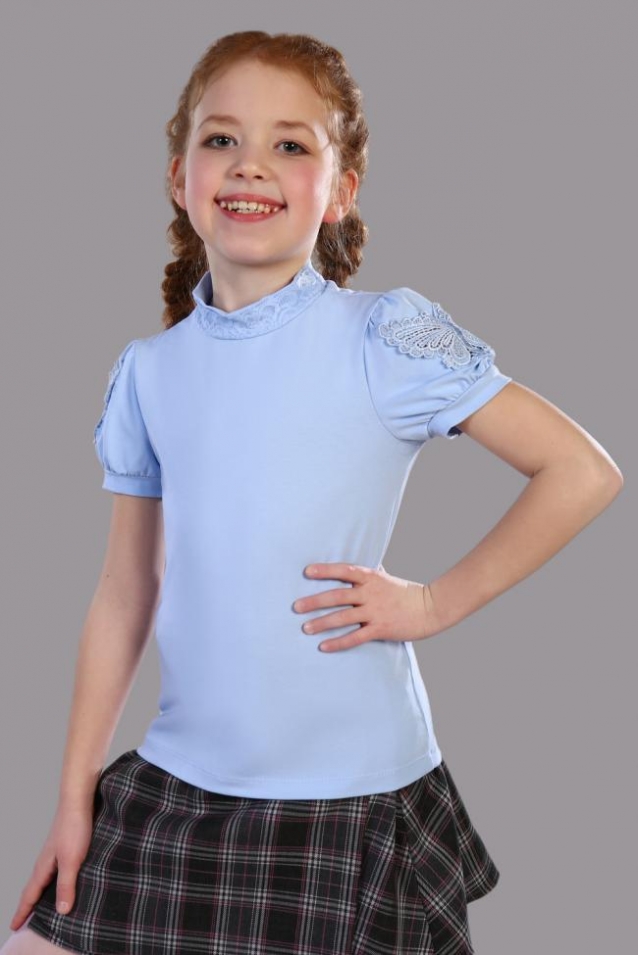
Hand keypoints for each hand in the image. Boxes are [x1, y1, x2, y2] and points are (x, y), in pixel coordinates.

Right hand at [9, 800, 95, 930]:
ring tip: (43, 908)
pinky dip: (53, 883)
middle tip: (24, 922)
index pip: (29, 896)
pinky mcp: (65, 848)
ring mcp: (54, 855)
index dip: (22, 912)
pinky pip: (54, 872)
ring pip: (44, 881)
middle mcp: (45, 863)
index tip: (13, 927)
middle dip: (28, 906)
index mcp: (43, 868)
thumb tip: (61, 911)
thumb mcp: (72, 860)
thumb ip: (66, 885)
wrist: (78, 802)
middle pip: (33, 889)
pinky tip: (63, 884)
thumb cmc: (74, 828)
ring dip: (40, 895)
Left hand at [293, 562, 440, 651]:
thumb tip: (349, 571)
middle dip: (315, 601)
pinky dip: (338, 642)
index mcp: (371, 578)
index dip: (325, 570)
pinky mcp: (380, 629)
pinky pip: (355, 637)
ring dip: (322, 623)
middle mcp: (370, 593)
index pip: (344, 571)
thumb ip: (367, 576)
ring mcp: (375, 611)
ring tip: (305, 628)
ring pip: (343, 617)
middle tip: (296, 606)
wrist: (431, 607)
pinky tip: (323, 646)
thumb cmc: (405, 593)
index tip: (307, 572)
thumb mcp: (385, 579)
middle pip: (337, 596)